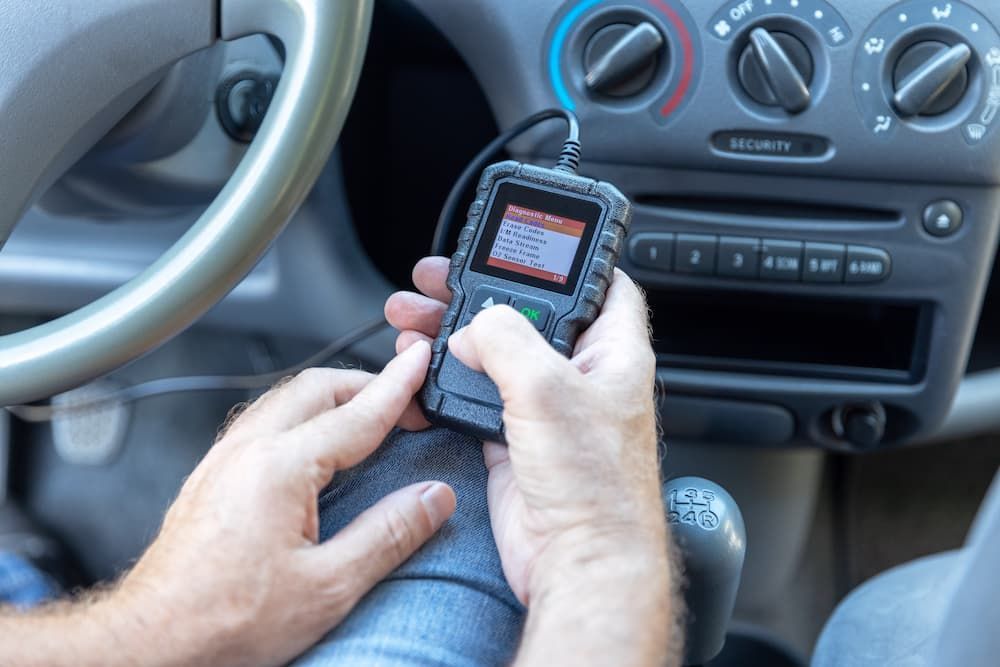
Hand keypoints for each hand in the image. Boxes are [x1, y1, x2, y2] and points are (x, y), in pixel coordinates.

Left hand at [111, 341, 455, 666]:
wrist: (155, 643)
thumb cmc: (225, 621)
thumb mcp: (329, 587)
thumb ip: (388, 534)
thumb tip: (433, 499)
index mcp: (278, 467)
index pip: (356, 413)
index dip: (397, 386)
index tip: (419, 362)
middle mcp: (245, 450)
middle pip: (317, 388)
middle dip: (366, 383)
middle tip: (405, 400)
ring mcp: (222, 461)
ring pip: (286, 400)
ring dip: (333, 398)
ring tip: (368, 415)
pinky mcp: (210, 478)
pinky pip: (264, 422)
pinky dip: (304, 417)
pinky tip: (316, 444)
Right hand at [386, 259, 670, 612]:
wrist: (575, 560)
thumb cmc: (594, 486)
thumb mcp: (547, 387)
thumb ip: (506, 337)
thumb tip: (476, 323)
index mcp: (613, 351)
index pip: (602, 284)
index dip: (569, 258)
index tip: (527, 241)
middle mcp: (581, 375)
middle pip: (529, 313)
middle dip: (481, 291)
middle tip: (438, 276)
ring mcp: (545, 407)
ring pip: (494, 352)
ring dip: (452, 332)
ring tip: (411, 314)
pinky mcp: (513, 436)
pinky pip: (473, 392)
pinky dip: (444, 377)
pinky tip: (418, 365)